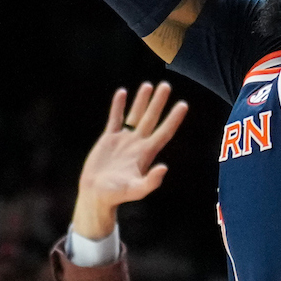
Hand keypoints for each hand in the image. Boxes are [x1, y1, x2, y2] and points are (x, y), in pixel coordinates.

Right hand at [72, 81, 188, 241]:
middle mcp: (137, 143)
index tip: (183, 105)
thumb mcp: (136, 190)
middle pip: (151, 118)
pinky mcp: (109, 138)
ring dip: (141, 101)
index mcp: (146, 153)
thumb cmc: (116, 195)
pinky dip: (119, 106)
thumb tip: (164, 168)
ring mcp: (124, 140)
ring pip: (135, 115)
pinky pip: (115, 118)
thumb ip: (151, 181)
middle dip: (159, 102)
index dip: (174, 119)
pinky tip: (122, 93)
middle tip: (166, 85)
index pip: (164, 132)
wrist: (96, 194)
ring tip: (147, 85)